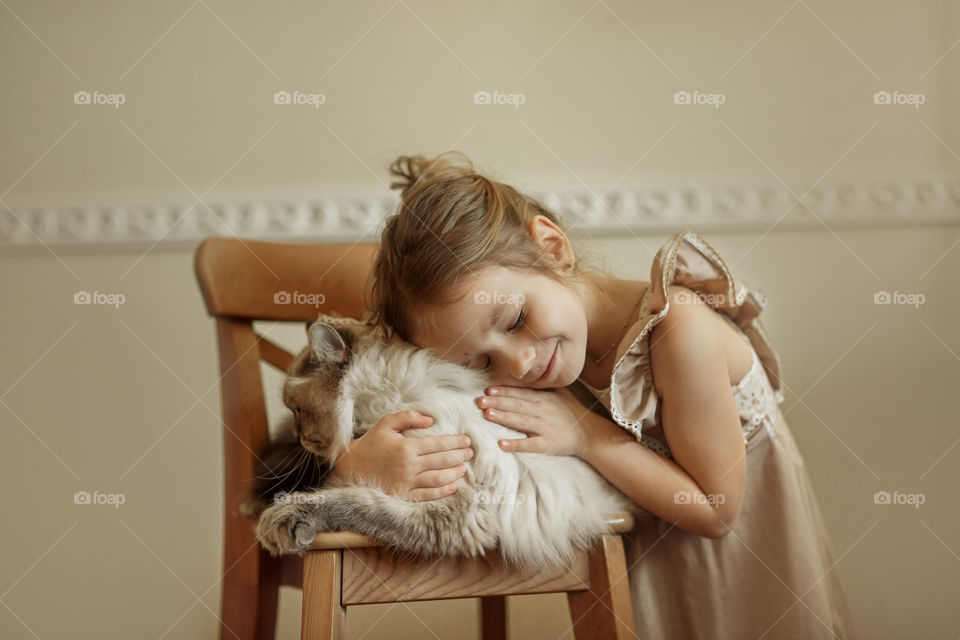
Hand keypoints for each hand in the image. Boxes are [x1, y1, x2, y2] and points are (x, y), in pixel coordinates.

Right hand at [330, 410, 474, 500]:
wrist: (349, 468)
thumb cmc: (369, 444)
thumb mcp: (385, 424)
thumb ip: (408, 417)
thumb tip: (431, 420)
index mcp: (406, 447)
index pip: (438, 444)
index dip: (455, 442)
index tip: (467, 440)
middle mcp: (409, 466)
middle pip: (442, 461)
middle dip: (460, 456)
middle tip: (471, 453)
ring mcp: (406, 483)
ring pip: (438, 479)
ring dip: (454, 473)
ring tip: (464, 468)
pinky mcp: (403, 496)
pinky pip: (427, 495)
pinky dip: (442, 492)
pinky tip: (452, 487)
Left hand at [476, 386, 592, 456]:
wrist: (590, 434)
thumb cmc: (571, 413)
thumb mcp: (560, 394)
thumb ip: (543, 386)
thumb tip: (527, 374)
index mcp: (545, 399)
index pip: (521, 394)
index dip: (505, 391)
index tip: (489, 389)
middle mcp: (543, 412)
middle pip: (518, 405)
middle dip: (498, 402)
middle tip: (480, 400)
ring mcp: (545, 428)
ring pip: (521, 422)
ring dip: (504, 418)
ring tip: (488, 414)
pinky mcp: (547, 444)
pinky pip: (530, 444)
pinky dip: (516, 444)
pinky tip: (502, 444)